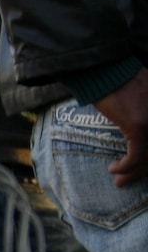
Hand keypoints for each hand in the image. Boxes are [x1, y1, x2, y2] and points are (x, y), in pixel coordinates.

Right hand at [93, 68, 147, 186]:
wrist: (106, 70)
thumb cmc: (119, 80)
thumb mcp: (142, 96)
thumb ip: (145, 110)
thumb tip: (137, 128)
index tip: (139, 168)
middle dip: (143, 170)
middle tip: (125, 181)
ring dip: (132, 173)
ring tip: (118, 180)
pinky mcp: (139, 126)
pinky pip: (136, 156)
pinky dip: (124, 167)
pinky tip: (113, 168)